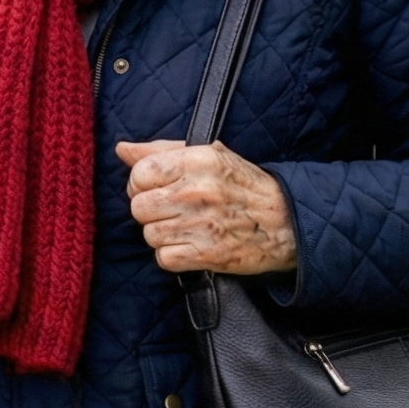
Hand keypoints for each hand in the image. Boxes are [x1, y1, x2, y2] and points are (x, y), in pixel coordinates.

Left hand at [118, 140, 297, 276]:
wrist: (286, 221)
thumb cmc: (243, 185)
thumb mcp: (209, 154)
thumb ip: (161, 151)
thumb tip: (122, 150)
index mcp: (197, 161)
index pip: (140, 173)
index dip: (140, 183)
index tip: (154, 188)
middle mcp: (197, 191)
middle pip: (139, 206)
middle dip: (149, 210)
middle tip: (169, 210)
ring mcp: (201, 225)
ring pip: (149, 234)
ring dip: (161, 234)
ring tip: (183, 227)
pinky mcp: (207, 255)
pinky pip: (163, 258)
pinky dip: (172, 256)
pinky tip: (189, 245)